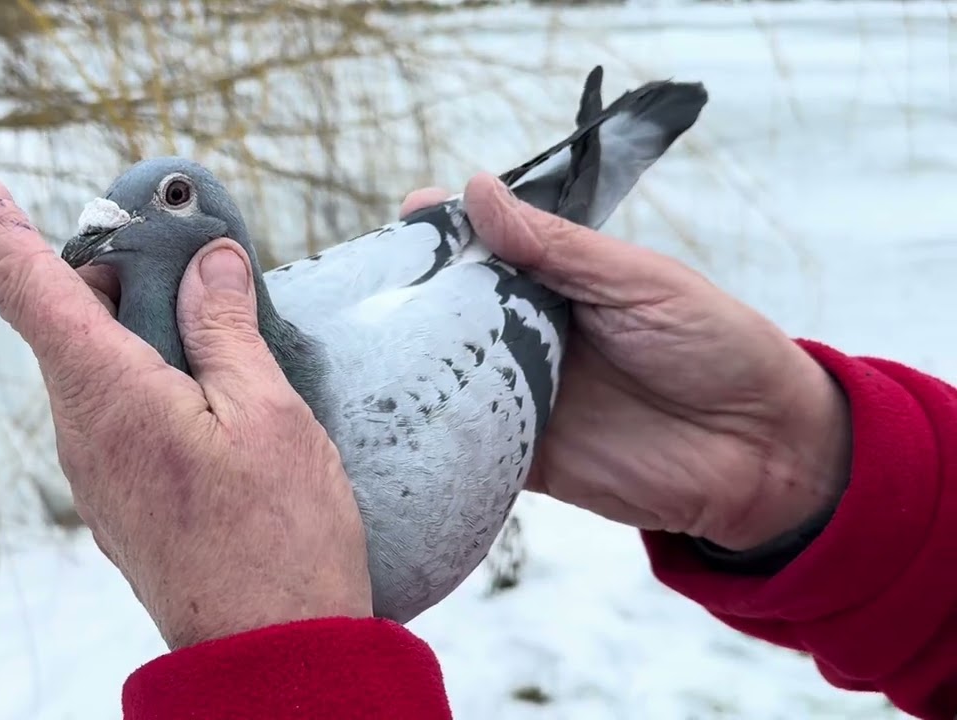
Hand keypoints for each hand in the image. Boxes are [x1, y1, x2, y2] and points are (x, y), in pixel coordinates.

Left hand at [0, 157, 371, 648]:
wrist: (270, 653)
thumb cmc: (278, 540)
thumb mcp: (268, 415)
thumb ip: (226, 330)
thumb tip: (207, 264)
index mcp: (109, 398)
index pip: (28, 287)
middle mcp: (83, 432)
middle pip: (66, 317)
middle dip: (108, 265)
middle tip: (180, 242)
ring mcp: (96, 470)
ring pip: (94, 362)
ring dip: (137, 320)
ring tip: (214, 312)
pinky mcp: (120, 495)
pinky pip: (116, 406)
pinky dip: (148, 368)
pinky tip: (212, 380)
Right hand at [401, 175, 852, 550]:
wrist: (762, 452)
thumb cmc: (715, 346)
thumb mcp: (637, 281)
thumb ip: (556, 246)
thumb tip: (477, 189)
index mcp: (558, 282)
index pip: (486, 248)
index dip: (446, 232)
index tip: (410, 215)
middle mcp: (530, 334)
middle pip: (452, 309)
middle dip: (411, 295)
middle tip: (371, 284)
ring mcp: (523, 394)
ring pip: (447, 372)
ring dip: (412, 360)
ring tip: (367, 343)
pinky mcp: (522, 455)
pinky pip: (465, 438)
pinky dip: (434, 427)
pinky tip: (397, 412)